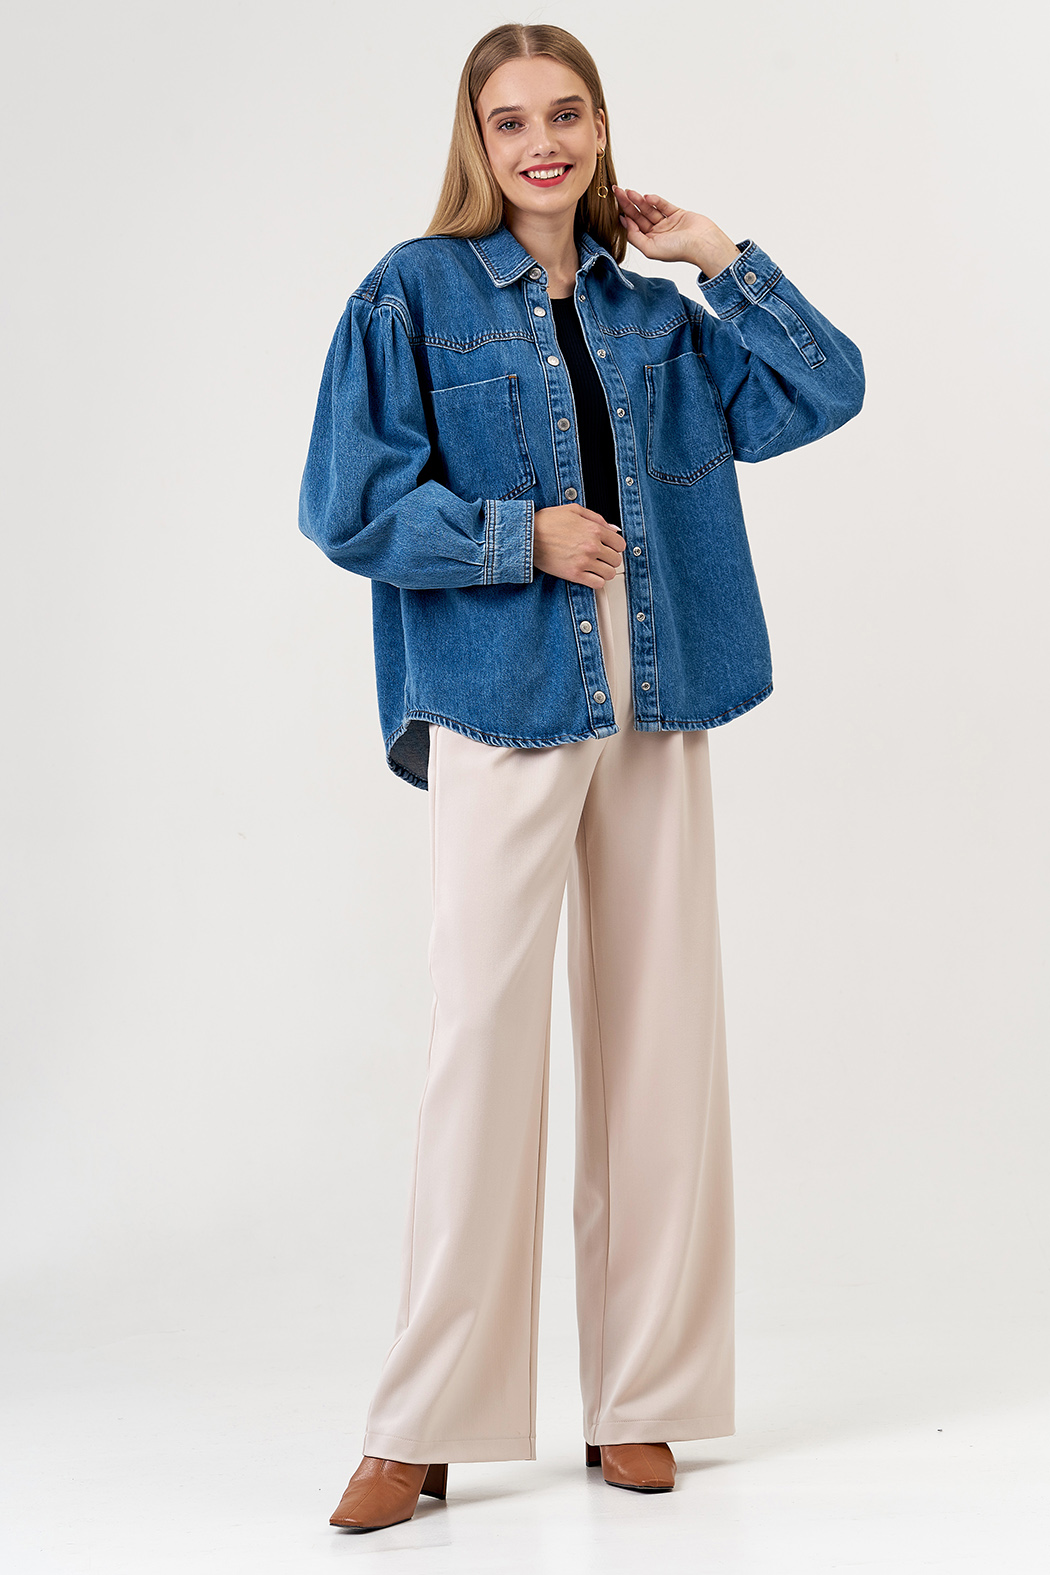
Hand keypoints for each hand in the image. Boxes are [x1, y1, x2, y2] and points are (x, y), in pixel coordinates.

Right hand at [533, 504, 625, 587]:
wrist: (528, 536)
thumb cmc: (547, 522)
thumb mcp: (574, 510)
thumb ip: (597, 518)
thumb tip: (613, 529)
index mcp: (594, 530)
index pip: (620, 543)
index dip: (616, 546)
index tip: (610, 547)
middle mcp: (592, 546)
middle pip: (616, 559)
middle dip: (611, 558)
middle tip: (602, 557)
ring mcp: (584, 562)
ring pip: (609, 573)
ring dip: (605, 571)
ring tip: (597, 567)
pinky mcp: (574, 574)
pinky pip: (597, 584)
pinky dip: (596, 581)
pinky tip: (590, 575)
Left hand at [612, 185, 740, 276]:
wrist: (702, 243)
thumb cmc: (678, 250)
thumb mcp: (650, 248)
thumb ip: (635, 237)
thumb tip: (624, 223)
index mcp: (650, 243)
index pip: (633, 228)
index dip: (624, 216)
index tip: (615, 206)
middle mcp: (658, 233)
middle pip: (639, 216)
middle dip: (628, 204)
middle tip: (617, 191)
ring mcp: (667, 223)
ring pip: (649, 209)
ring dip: (639, 200)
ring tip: (629, 191)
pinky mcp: (678, 213)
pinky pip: (663, 205)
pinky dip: (655, 200)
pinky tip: (647, 196)